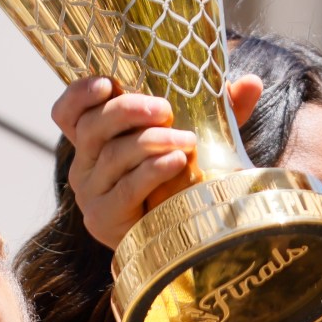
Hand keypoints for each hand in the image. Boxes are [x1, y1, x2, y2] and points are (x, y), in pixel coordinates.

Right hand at [50, 73, 263, 247]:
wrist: (175, 240)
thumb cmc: (179, 182)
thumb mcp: (197, 138)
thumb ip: (220, 111)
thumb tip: (252, 82)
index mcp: (95, 140)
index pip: (68, 111)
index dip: (80, 94)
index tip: (107, 83)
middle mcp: (84, 164)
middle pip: (93, 127)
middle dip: (128, 111)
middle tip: (165, 109)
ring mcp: (90, 193)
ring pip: (112, 156)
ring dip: (151, 142)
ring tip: (187, 139)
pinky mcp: (104, 219)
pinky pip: (126, 189)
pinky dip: (152, 172)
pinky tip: (176, 161)